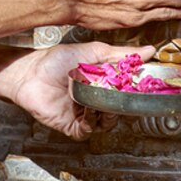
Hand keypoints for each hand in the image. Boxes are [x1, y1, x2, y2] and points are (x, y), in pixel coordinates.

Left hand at [11, 42, 155, 140]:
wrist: (31, 73)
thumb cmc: (57, 59)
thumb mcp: (94, 51)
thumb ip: (122, 54)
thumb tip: (148, 51)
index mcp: (104, 80)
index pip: (127, 88)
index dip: (136, 88)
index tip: (146, 84)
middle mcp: (97, 98)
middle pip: (120, 107)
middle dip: (124, 102)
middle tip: (125, 93)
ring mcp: (86, 112)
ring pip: (107, 121)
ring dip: (108, 112)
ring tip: (103, 98)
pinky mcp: (74, 125)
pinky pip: (90, 129)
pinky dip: (92, 121)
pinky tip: (90, 108)